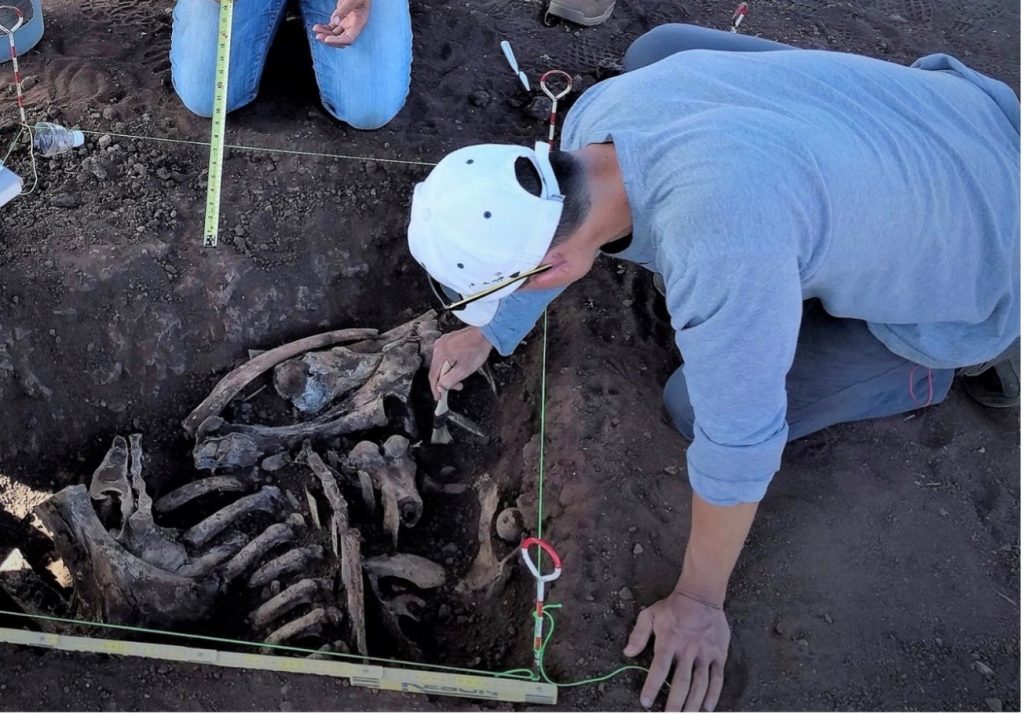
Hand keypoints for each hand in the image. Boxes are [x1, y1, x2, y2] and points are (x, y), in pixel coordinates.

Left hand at [313, 0, 370, 46]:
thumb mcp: (352, 0)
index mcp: (358, 24)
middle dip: (330, 40)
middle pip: (341, 40)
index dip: (338, 41)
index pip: (349, 39)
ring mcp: (346, 24)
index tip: (327, 39)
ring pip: (335, 35)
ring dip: (325, 35)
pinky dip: (324, 29)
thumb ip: (344, 10)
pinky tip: (317, 27)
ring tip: (316, 29)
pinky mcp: (340, 20)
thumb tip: (335, 21)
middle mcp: (352, 27)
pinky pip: (331, 29)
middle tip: (319, 37)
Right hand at [428, 327, 492, 399]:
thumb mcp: (463, 370)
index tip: (438, 397)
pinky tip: (460, 365)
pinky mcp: (449, 340)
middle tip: (457, 386)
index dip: (435, 389)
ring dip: (450, 372)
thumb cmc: (477, 348)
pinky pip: (446, 355)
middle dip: (446, 380)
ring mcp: (444, 342)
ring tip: (461, 375)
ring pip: (442, 362)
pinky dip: (451, 363)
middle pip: (437, 369)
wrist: (486, 333)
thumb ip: (449, 381)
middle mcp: (439, 346)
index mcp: (440, 354)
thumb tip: (440, 387)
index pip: (433, 376)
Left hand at [624, 592, 729, 711]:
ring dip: (693, 703)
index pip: (659, 669)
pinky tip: (708, 707)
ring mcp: (705, 653)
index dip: (652, 687)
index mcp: (669, 641)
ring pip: (700, 683)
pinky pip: (717, 677)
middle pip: (681, 682)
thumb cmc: (673, 607)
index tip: (646, 703)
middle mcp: (687, 650)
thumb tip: (627, 652)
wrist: (701, 595)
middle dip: (675, 703)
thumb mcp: (650, 614)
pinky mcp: (718, 654)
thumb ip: (638, 634)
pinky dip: (714, 694)